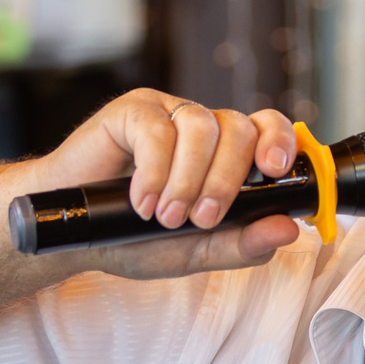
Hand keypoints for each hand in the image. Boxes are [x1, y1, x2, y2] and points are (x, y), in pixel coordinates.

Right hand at [28, 89, 306, 279]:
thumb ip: (243, 245)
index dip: (278, 141)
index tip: (273, 170)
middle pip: (239, 129)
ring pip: (202, 127)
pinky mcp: (132, 110)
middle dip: (226, 181)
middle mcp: (202, 129)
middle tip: (199, 220)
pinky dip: (155, 171)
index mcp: (226, 155)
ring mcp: (167, 114)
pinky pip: (157, 129)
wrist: (74, 235)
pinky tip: (141, 201)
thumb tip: (290, 229)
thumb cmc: (134, 238)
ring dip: (188, 179)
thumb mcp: (196, 252)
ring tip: (165, 216)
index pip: (267, 128)